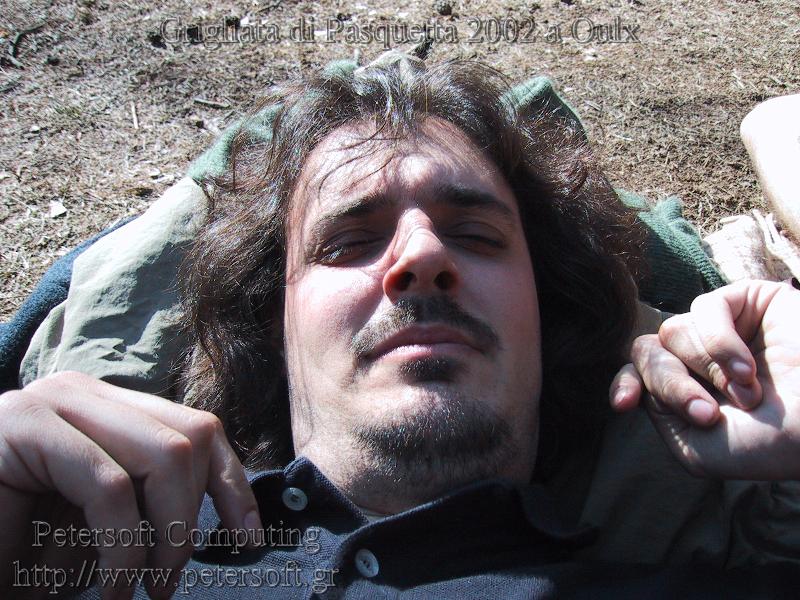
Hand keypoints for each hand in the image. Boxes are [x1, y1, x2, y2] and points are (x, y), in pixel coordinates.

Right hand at [0, 371, 261, 599]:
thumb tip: (228, 528)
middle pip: (191, 438)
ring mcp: (56, 402)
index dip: (232, 483)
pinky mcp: (26, 425)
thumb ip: (147, 511)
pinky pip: (108, 485)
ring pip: (164, 456)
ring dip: (165, 536)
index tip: (249, 538)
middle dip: (194, 519)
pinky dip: (123, 546)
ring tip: (142, 590)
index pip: (198, 429)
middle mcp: (87, 395)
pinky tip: (109, 587)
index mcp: (108, 411)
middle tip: (168, 583)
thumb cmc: (14, 541)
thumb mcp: (96, 525)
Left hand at [609, 280, 799, 479]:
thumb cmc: (769, 444)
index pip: (637, 373)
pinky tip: (746, 371)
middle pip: (649, 351)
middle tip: (710, 413)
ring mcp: (721, 328)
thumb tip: (643, 378)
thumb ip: (659, 415)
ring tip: (748, 394)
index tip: (624, 404)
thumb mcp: (697, 450)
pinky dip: (720, 343)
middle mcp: (698, 356)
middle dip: (671, 384)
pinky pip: (705, 309)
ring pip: (673, 330)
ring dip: (707, 369)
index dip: (625, 383)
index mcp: (686, 386)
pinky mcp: (748, 302)